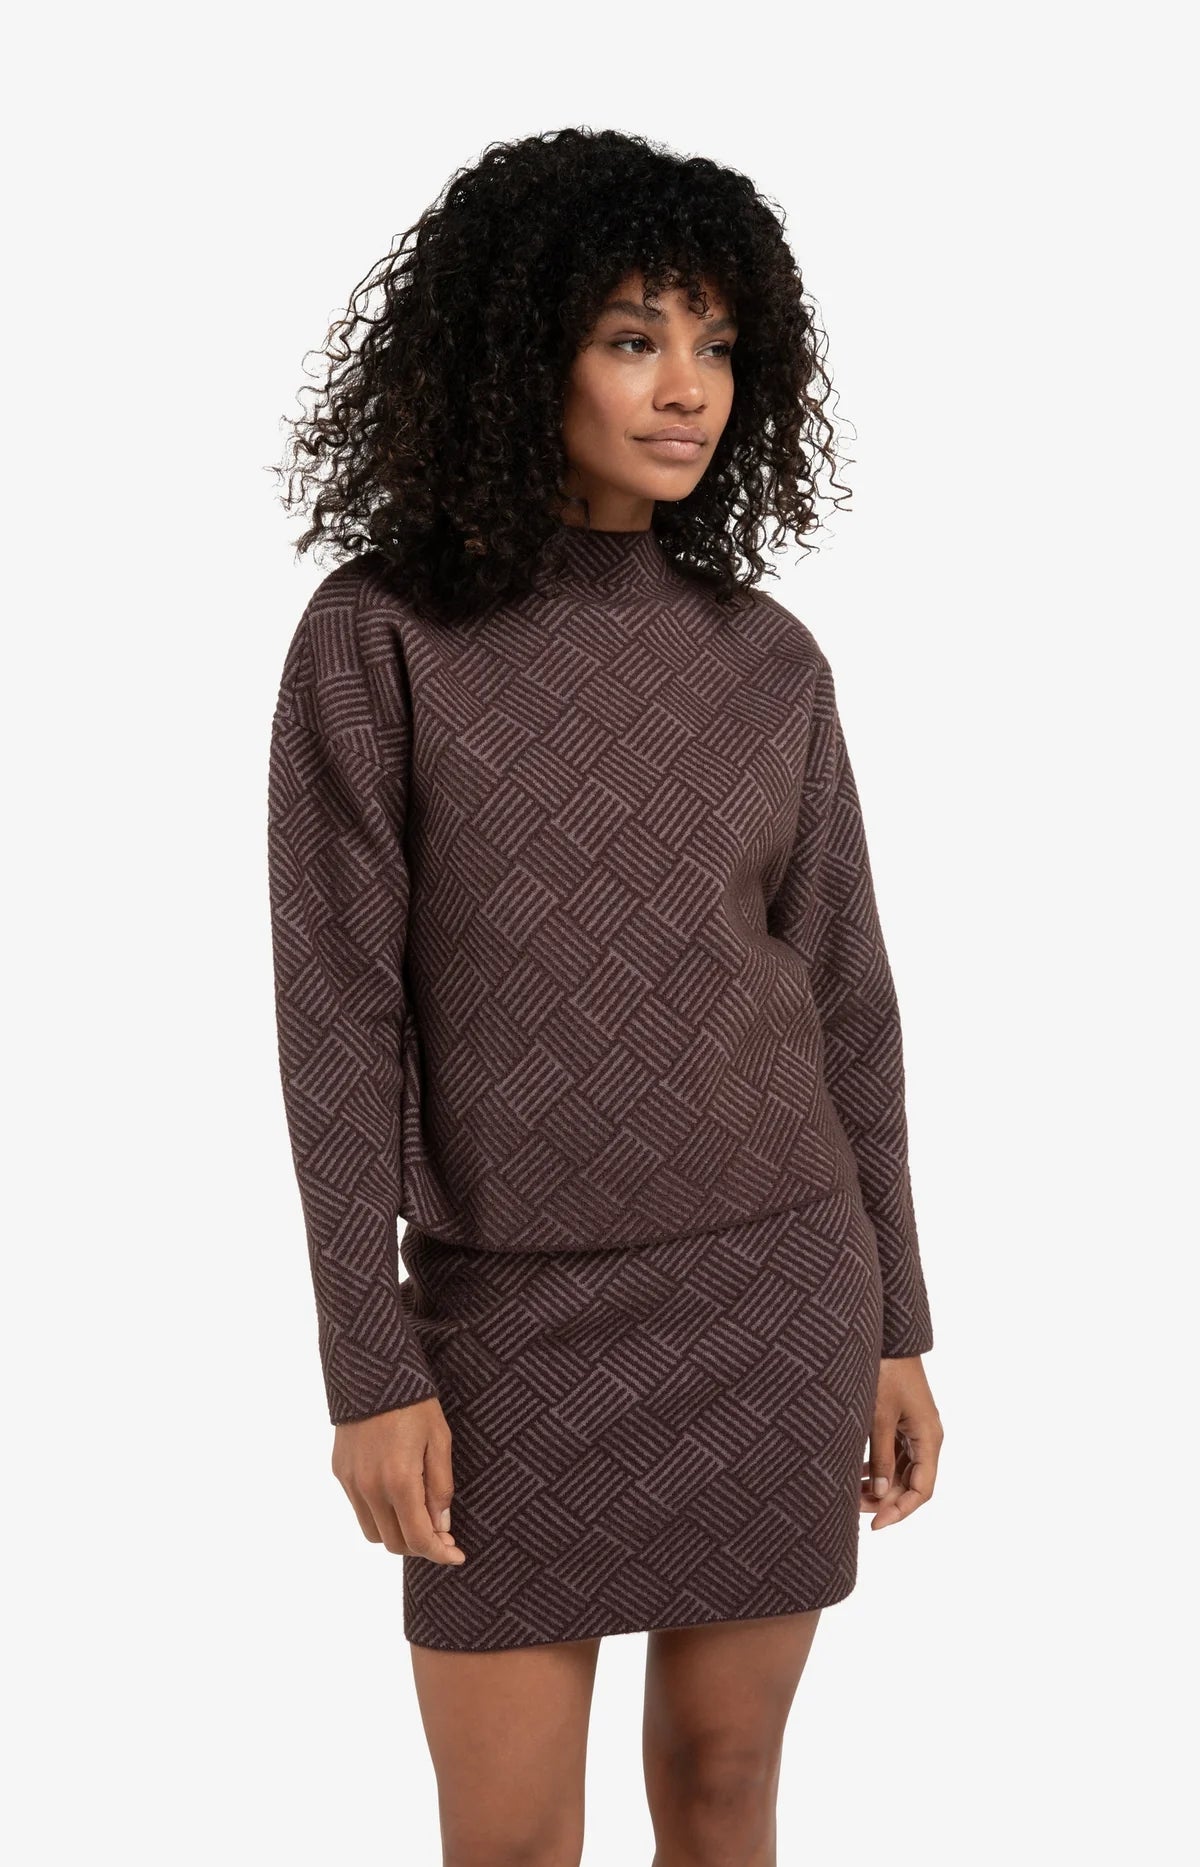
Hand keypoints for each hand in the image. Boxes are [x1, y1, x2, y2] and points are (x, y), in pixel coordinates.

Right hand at [331, 1397, 466, 1563]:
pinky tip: (396, 1496)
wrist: (373, 1370)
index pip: (418, 1539)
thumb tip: (440, 1526)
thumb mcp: (440, 1441)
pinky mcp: (340, 1472)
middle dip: (420, 1546)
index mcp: (399, 1481)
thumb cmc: (414, 1403)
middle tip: (442, 1535)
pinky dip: (379, 1514)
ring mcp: (351, 1481)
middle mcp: (370, 1488)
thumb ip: (440, 1488)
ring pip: (373, 1532)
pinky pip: (359, 1508)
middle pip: (394, 1543)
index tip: (457, 1556)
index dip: (440, 1554)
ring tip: (419, 1516)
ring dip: (397, 1533)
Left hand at [860, 1356, 942, 1530]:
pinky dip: (879, 1468)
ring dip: (881, 1486)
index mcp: (929, 1438)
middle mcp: (926, 1437)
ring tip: (852, 1496)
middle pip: (912, 1483)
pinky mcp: (903, 1422)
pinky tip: (857, 1474)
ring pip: (902, 1471)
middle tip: (854, 1510)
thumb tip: (882, 1495)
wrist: (889, 1338)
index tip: (876, 1525)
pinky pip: (895, 1454)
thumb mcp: (879, 1417)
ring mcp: (915, 1430)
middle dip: (886, 1501)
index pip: (923, 1489)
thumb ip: (882, 1457)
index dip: (901, 1511)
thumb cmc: (886, 1372)